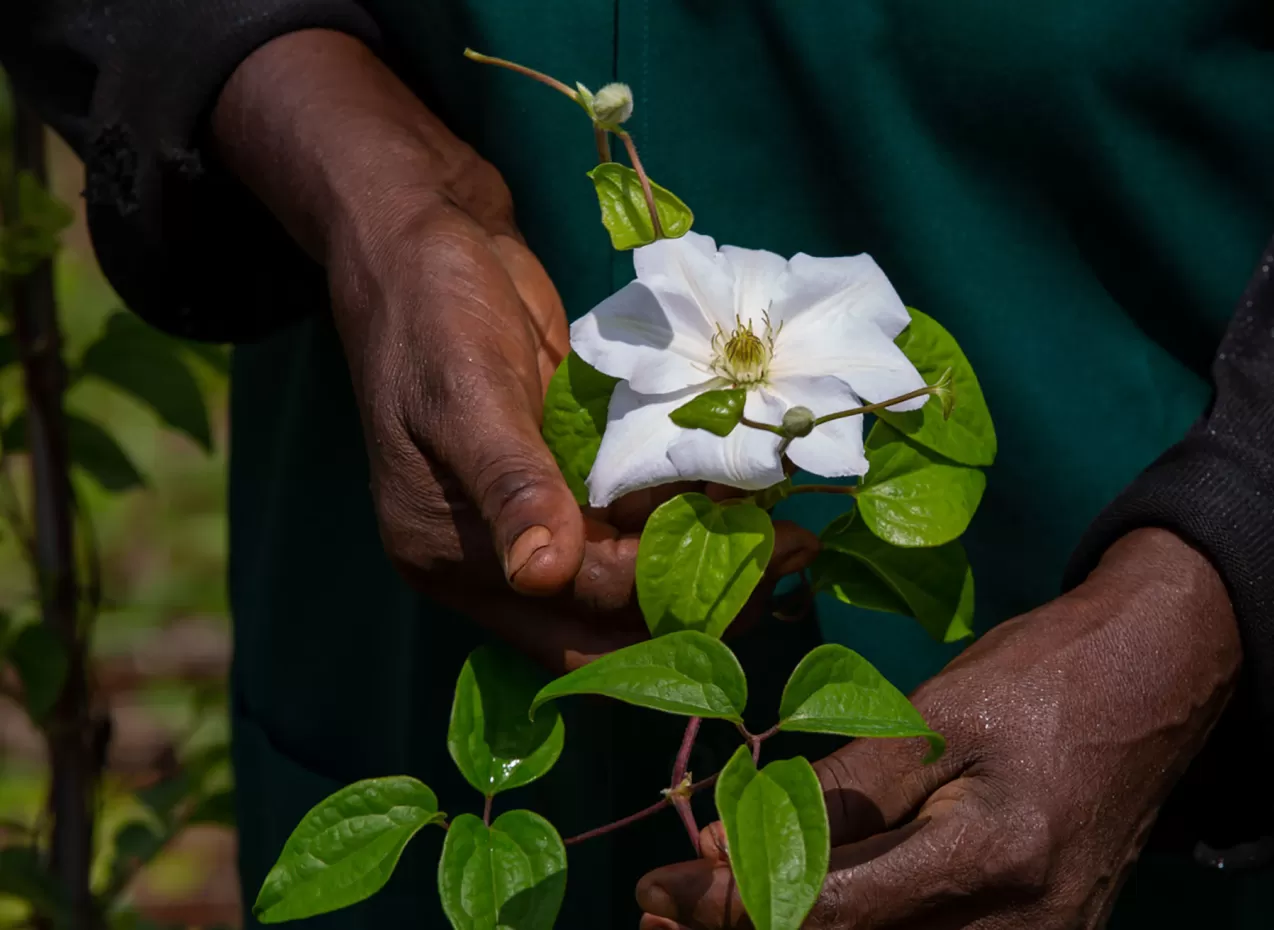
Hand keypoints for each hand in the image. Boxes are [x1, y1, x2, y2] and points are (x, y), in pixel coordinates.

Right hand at [212, 31, 814, 671]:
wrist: (426, 237)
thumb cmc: (429, 312)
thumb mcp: (466, 393)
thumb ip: (510, 484)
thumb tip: (542, 574)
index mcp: (450, 556)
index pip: (573, 605)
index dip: (659, 592)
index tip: (751, 562)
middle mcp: (494, 555)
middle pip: (606, 616)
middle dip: (697, 598)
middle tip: (785, 561)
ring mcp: (535, 512)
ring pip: (630, 567)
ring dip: (703, 552)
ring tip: (788, 529)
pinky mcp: (567, 471)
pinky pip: (634, 511)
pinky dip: (687, 506)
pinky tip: (748, 487)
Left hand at [637, 528, 1240, 928]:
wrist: (1157, 681)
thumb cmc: (1041, 678)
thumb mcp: (933, 716)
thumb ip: (838, 795)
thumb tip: (728, 848)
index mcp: (991, 860)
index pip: (828, 914)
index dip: (731, 907)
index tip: (658, 889)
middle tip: (669, 909)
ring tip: (720, 907)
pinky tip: (809, 906)